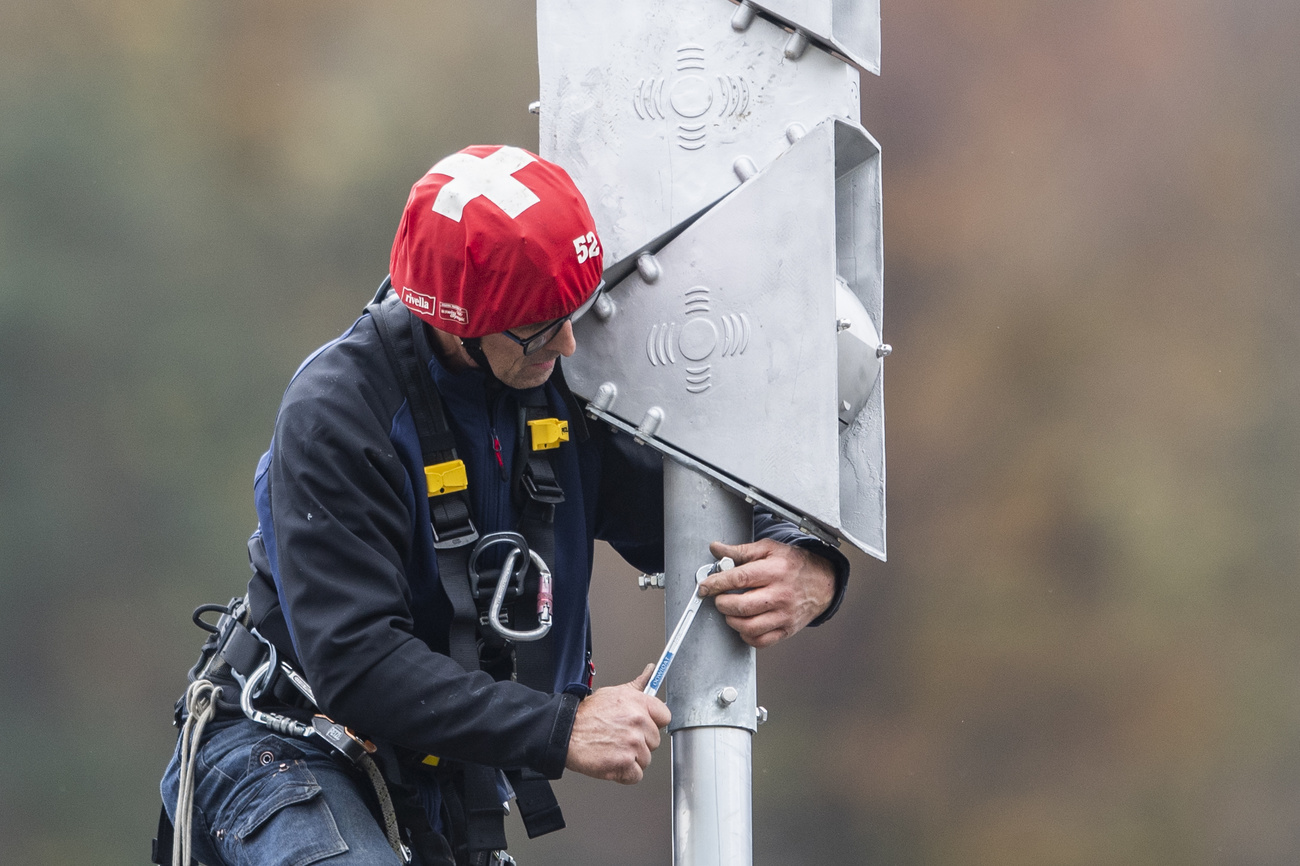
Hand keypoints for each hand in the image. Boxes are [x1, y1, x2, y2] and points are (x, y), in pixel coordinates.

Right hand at [565, 664, 671, 783]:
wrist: (566, 733)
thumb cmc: (586, 715)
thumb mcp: (614, 693)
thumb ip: (637, 685)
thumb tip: (650, 671)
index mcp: (638, 703)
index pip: (664, 716)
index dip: (653, 723)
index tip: (644, 726)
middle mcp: (638, 722)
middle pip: (655, 741)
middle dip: (640, 742)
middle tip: (621, 738)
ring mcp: (633, 744)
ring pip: (646, 759)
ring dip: (632, 759)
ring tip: (614, 749)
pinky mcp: (625, 764)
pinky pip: (636, 775)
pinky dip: (625, 773)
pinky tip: (613, 762)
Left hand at [698, 539, 834, 648]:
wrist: (823, 582)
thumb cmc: (794, 564)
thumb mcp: (769, 549)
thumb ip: (740, 551)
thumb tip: (716, 548)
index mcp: (775, 571)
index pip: (739, 578)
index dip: (717, 583)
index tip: (705, 586)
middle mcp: (780, 595)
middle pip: (742, 606)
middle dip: (722, 603)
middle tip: (718, 598)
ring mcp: (784, 615)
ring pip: (749, 627)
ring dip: (731, 620)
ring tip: (730, 610)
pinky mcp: (786, 630)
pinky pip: (761, 641)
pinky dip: (746, 636)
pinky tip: (743, 624)